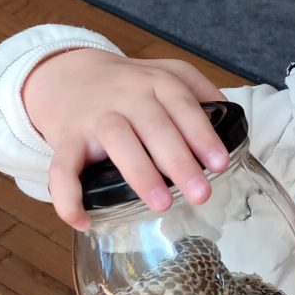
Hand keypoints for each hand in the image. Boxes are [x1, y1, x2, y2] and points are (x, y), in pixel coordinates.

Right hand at [22, 48, 229, 229]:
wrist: (66, 76)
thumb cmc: (126, 85)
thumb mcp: (164, 73)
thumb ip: (198, 92)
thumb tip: (233, 125)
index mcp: (154, 83)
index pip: (182, 104)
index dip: (201, 133)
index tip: (219, 163)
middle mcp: (125, 96)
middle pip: (153, 124)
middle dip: (178, 159)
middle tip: (200, 194)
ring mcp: (94, 117)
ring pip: (116, 139)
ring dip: (139, 172)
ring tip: (162, 204)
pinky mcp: (65, 139)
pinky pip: (61, 168)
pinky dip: (68, 197)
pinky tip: (83, 221)